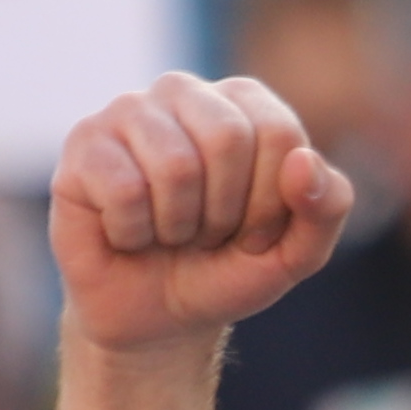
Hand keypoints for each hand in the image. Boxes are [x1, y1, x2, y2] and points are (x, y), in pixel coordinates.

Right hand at [49, 74, 354, 357]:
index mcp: (243, 102)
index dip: (271, 204)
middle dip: (225, 213)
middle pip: (228, 139)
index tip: (252, 233)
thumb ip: (327, 206)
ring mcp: (128, 111)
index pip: (280, 134)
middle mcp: (184, 91)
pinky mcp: (83, 144)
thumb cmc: (226, 270)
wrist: (157, 317)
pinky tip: (127, 233)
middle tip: (206, 234)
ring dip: (178, 226)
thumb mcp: (296, 253)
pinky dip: (133, 233)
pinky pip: (123, 189)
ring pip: (175, 165)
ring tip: (168, 232)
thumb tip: (303, 161)